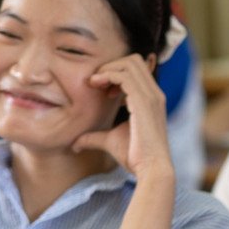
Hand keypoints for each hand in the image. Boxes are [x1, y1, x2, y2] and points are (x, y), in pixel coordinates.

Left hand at [72, 54, 169, 177]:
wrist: (150, 169)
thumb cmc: (134, 157)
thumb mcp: (109, 141)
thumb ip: (93, 137)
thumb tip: (74, 144)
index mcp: (151, 99)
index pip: (136, 69)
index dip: (115, 72)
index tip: (101, 88)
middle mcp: (154, 94)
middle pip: (134, 60)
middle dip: (111, 66)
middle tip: (96, 83)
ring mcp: (152, 96)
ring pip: (129, 63)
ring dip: (108, 69)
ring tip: (94, 83)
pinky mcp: (144, 101)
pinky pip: (125, 76)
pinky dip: (108, 76)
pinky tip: (97, 87)